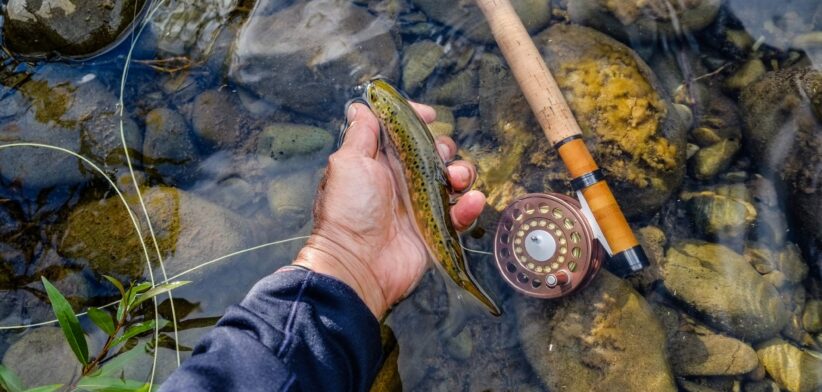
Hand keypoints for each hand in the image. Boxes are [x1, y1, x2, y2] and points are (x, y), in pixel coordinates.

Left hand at [293, 102, 484, 318]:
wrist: (358, 264)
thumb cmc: (349, 211)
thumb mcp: (348, 163)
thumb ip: (360, 134)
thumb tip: (361, 106)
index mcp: (378, 161)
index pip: (404, 132)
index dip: (418, 120)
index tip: (429, 116)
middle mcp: (401, 180)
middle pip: (434, 152)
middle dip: (444, 148)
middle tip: (440, 157)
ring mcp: (420, 205)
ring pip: (452, 179)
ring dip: (462, 173)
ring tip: (458, 180)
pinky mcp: (436, 228)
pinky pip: (461, 212)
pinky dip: (471, 205)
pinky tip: (472, 202)